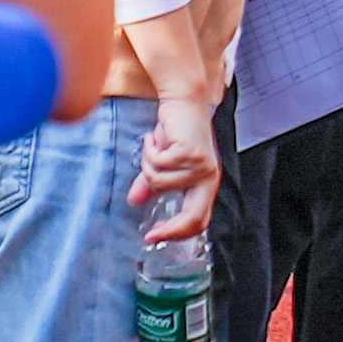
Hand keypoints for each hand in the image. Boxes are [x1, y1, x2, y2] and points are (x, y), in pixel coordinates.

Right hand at [130, 97, 222, 234]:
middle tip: (151, 235)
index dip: (179, 234)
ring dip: (148, 164)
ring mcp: (201, 166)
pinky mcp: (189, 152)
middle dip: (172, 229)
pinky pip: (156, 164)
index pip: (200, 219)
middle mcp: (207, 177)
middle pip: (194, 217)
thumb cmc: (177, 132)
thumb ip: (149, 183)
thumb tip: (134, 201)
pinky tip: (155, 137)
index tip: (156, 238)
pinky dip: (149, 150)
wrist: (184, 102)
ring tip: (154, 147)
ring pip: (160, 183)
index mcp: (205, 183)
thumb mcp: (163, 162)